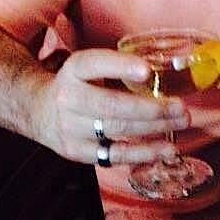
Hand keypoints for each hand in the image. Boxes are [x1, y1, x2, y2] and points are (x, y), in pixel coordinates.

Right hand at [33, 48, 190, 165]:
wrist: (38, 110)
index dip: (121, 66)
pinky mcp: (77, 152)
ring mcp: (71, 128)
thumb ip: (118, 68)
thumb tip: (162, 71)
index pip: (95, 64)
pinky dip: (143, 153)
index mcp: (74, 70)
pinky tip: (165, 149)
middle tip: (180, 107)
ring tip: (181, 123)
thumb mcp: (89, 67)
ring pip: (117, 130)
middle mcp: (69, 98)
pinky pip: (114, 155)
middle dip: (151, 108)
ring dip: (155, 129)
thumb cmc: (78, 85)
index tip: (147, 70)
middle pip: (112, 105)